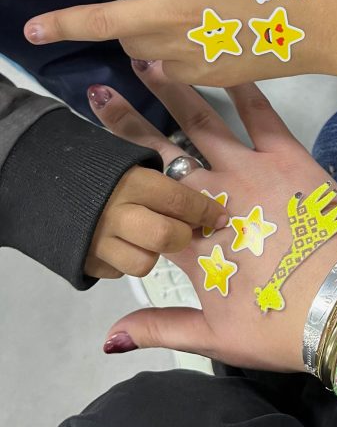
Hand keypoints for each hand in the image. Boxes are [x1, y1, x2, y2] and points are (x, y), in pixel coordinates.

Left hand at [26, 0, 336, 86]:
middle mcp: (180, 15)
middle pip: (107, 23)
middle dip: (64, 24)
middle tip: (32, 31)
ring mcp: (192, 52)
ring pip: (136, 46)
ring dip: (124, 33)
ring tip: (124, 22)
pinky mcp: (209, 76)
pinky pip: (168, 68)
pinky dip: (160, 56)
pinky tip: (173, 44)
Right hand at [85, 160, 228, 279]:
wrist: (26, 178)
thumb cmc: (87, 163)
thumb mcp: (122, 156)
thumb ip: (152, 168)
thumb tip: (191, 190)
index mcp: (132, 180)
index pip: (182, 200)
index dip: (205, 210)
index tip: (219, 216)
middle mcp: (116, 213)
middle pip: (167, 237)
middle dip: (179, 235)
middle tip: (182, 229)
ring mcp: (98, 240)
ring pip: (143, 262)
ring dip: (149, 252)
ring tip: (147, 236)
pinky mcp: (85, 261)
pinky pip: (118, 270)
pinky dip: (123, 260)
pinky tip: (122, 243)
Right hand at [91, 68, 336, 370]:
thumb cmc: (281, 327)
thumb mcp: (215, 338)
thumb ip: (159, 328)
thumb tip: (110, 338)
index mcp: (188, 240)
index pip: (140, 200)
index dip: (113, 173)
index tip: (89, 150)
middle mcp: (210, 196)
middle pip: (159, 151)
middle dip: (126, 121)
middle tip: (103, 90)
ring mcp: (249, 171)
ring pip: (201, 121)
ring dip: (173, 91)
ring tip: (150, 61)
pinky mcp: (289, 157)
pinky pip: (260, 113)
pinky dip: (242, 86)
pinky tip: (227, 61)